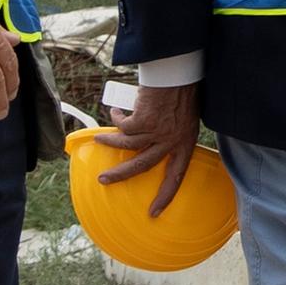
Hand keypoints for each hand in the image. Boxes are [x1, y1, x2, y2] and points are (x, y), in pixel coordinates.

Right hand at [93, 78, 203, 216]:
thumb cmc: (183, 91)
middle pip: (142, 166)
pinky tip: (116, 111)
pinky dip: (116, 119)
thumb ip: (174, 134)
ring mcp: (156, 132)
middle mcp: (171, 141)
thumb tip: (156, 143)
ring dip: (110, 141)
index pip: (176, 177)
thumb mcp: (186, 118)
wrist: (178, 71)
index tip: (154, 213)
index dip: (165, 196)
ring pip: (126, 145)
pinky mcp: (142, 120)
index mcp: (185, 143)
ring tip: (99, 138)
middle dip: (120, 175)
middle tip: (103, 180)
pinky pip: (123, 126)